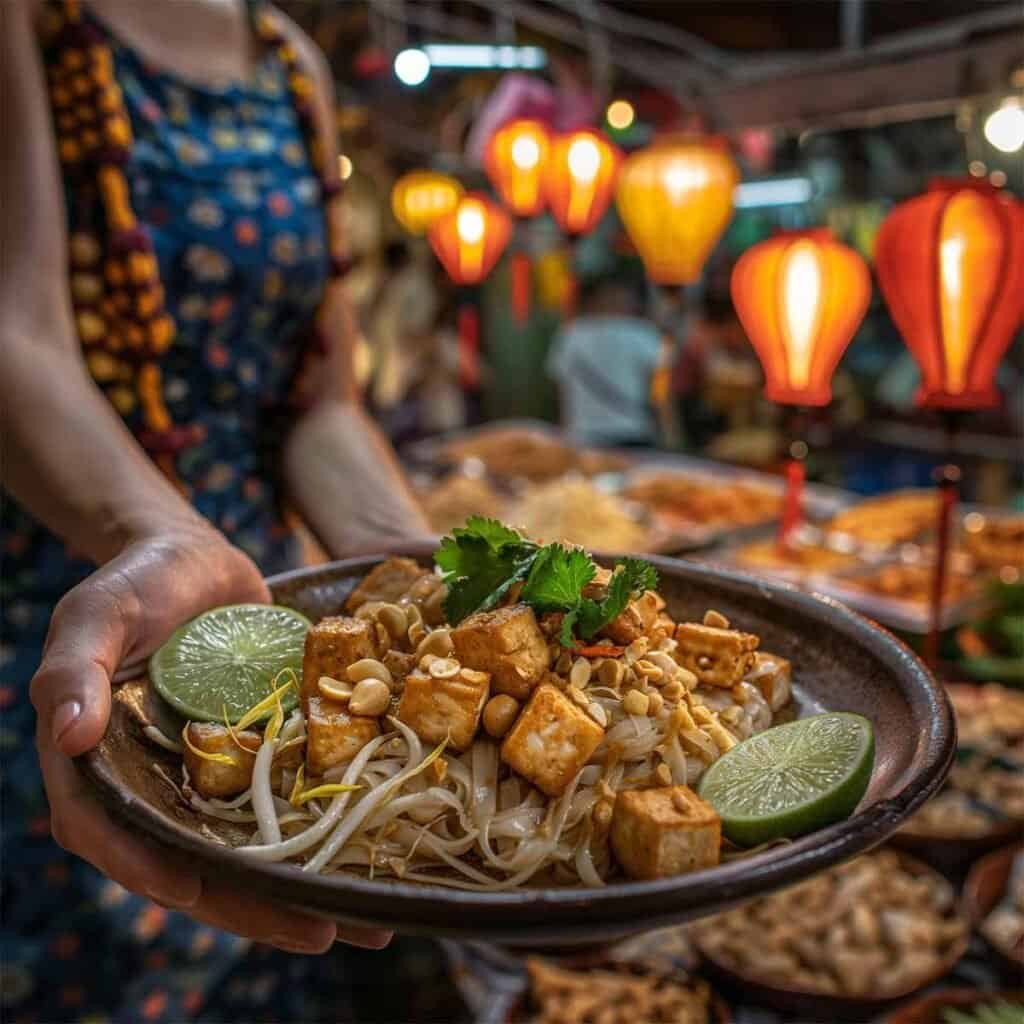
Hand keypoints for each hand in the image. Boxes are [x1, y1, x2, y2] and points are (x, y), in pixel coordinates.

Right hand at [30, 523, 390, 951]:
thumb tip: (64, 733)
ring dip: (302, 887)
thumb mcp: (96, 612)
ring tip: (367, 921)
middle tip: (318, 931)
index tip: (196, 888)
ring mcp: (210, 776)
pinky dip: (326, 833)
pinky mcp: (257, 757)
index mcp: (101, 766)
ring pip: (251, 846)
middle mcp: (156, 785)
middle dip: (253, 904)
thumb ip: (73, 668)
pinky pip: (288, 803)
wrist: (201, 560)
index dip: (148, 867)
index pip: (112, 833)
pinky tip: (377, 854)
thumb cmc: (138, 582)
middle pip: (195, 861)